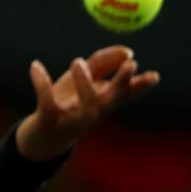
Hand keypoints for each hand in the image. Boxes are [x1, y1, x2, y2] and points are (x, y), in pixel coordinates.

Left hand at [16, 45, 160, 161]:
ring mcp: (71, 119)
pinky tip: (35, 66)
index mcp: (100, 103)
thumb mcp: (81, 82)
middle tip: (132, 64)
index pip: (125, 94)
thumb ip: (102, 64)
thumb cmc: (64, 106)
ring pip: (86, 107)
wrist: (39, 140)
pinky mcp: (48, 121)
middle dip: (123, 83)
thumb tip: (127, 51)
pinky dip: (41, 83)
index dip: (140, 86)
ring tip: (78, 61)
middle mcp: (90, 113)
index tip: (155, 76)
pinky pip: (47, 102)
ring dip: (85, 84)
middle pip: (111, 100)